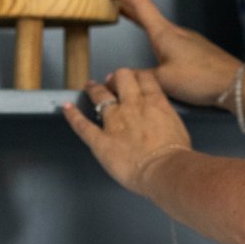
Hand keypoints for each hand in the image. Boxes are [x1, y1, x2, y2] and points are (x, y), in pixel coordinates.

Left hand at [61, 67, 192, 195]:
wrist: (164, 168)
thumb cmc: (176, 154)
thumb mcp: (178, 127)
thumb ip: (165, 118)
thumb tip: (161, 120)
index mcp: (154, 102)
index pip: (144, 78)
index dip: (137, 75)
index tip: (134, 78)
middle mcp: (132, 105)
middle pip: (121, 77)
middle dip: (116, 78)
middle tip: (112, 82)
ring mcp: (114, 121)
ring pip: (100, 96)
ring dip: (94, 89)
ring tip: (90, 86)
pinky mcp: (100, 140)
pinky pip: (82, 125)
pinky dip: (73, 115)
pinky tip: (66, 107)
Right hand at [102, 0, 242, 107]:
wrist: (236, 84)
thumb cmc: (200, 79)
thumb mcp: (164, 81)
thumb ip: (138, 78)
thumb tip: (115, 78)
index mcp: (164, 33)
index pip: (139, 4)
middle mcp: (175, 32)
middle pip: (146, 11)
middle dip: (125, 4)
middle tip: (108, 0)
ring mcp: (187, 40)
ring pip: (157, 25)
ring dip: (138, 18)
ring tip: (124, 17)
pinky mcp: (195, 50)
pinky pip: (167, 36)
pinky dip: (151, 32)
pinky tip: (152, 45)